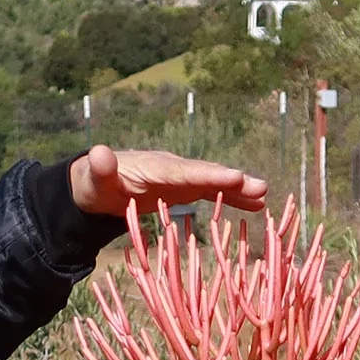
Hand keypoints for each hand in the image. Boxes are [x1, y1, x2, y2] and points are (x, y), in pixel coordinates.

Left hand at [70, 143, 267, 218]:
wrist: (98, 185)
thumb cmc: (96, 185)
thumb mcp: (94, 179)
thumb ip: (100, 168)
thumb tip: (99, 153)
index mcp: (156, 168)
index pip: (186, 172)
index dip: (209, 174)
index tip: (234, 176)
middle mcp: (173, 169)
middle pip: (206, 174)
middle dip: (232, 181)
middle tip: (260, 187)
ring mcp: (181, 178)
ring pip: (214, 182)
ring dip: (238, 190)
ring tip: (265, 198)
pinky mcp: (184, 189)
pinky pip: (211, 192)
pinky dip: (232, 198)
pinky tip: (255, 206)